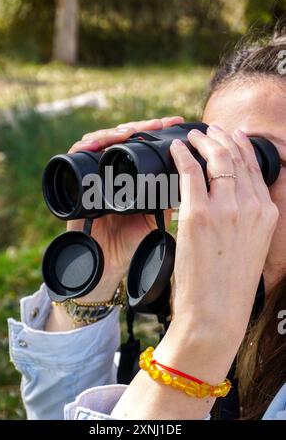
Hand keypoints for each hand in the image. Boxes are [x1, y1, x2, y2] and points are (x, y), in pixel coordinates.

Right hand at [67, 116, 183, 300]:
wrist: (108, 265)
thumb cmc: (132, 243)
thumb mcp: (156, 215)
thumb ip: (169, 195)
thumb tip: (194, 172)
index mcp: (132, 176)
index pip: (144, 143)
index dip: (159, 130)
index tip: (177, 123)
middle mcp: (112, 171)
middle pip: (124, 136)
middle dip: (143, 126)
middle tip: (160, 122)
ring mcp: (94, 174)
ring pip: (101, 139)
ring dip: (116, 132)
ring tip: (131, 130)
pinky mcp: (75, 182)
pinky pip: (76, 155)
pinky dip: (86, 145)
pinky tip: (97, 143)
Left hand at [111, 125, 278, 419]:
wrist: (216, 312)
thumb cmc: (228, 284)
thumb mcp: (250, 247)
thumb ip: (245, 219)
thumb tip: (227, 200)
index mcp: (266, 214)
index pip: (255, 168)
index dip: (242, 146)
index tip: (232, 135)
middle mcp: (250, 207)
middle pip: (236, 158)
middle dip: (222, 138)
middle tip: (209, 130)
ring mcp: (226, 209)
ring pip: (215, 159)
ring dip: (203, 141)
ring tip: (192, 135)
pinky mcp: (199, 214)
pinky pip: (190, 172)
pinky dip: (183, 155)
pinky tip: (176, 148)